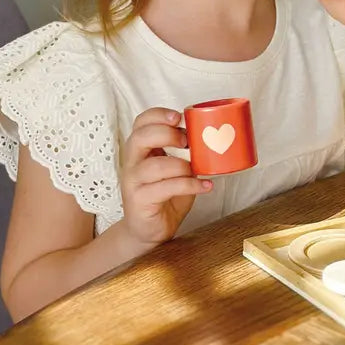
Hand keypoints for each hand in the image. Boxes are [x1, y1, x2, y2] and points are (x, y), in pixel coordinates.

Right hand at [120, 108, 211, 248]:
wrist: (150, 229)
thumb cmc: (165, 193)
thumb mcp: (175, 167)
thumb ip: (185, 151)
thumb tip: (212, 135)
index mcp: (140, 148)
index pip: (141, 122)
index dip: (158, 115)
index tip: (179, 117)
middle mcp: (132, 162)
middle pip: (140, 138)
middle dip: (166, 134)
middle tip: (187, 141)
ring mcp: (133, 182)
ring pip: (154, 166)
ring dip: (181, 165)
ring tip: (198, 169)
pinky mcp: (139, 201)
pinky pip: (166, 188)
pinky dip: (190, 185)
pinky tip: (205, 186)